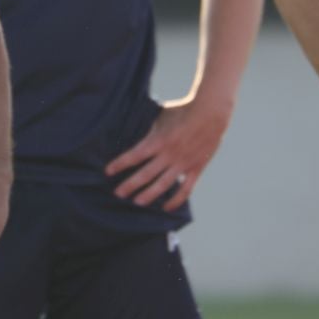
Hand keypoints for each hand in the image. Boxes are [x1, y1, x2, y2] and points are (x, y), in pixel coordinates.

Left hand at [106, 96, 229, 210]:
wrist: (210, 113)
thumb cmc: (182, 110)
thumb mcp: (160, 115)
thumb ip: (149, 127)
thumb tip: (132, 125)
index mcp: (158, 140)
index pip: (134, 155)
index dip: (119, 164)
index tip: (107, 172)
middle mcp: (168, 154)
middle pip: (145, 174)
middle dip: (129, 185)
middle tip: (118, 194)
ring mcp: (183, 163)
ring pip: (163, 185)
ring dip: (149, 195)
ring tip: (137, 202)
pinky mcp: (196, 168)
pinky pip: (185, 189)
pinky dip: (176, 200)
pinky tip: (166, 207)